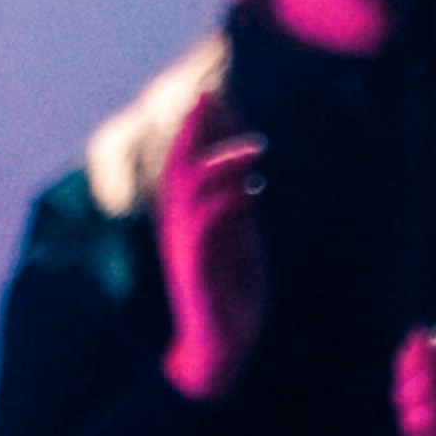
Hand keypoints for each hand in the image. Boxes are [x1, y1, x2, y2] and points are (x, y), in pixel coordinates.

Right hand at [156, 89, 268, 402]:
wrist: (220, 341)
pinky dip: (221, 207)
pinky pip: (202, 232)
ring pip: (190, 192)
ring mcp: (185, 246)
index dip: (204, 127)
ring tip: (254, 148)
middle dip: (198, 130)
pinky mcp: (195, 271)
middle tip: (215, 94)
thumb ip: (238, 199)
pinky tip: (247, 191)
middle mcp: (180, 222)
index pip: (189, 157)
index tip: (224, 96)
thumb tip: (247, 164)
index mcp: (190, 210)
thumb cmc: (230, 289)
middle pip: (180, 163)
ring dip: (219, 165)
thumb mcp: (239, 235)